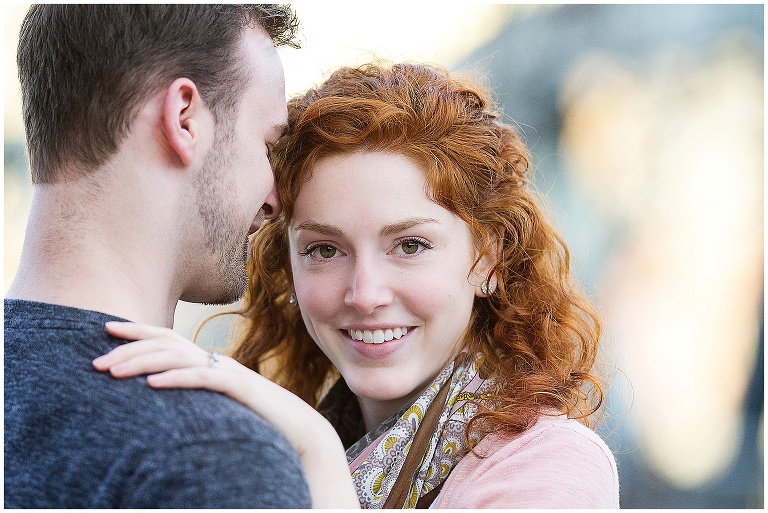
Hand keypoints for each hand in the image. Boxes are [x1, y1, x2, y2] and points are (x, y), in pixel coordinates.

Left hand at [94, 322, 359, 508]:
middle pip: (167, 343)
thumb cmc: (256, 418)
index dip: (137, 330)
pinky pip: (203, 379)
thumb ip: (196, 390)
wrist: (297, 428)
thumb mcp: (217, 403)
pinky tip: (152, 385)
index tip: (106, 328)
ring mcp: (227, 372)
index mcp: (209, 361)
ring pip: (179, 357)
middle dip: (129, 348)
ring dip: (142, 362)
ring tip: (113, 372)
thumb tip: (163, 390)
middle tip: (96, 361)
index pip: (168, 337)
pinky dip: (176, 379)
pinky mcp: (238, 388)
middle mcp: (216, 360)